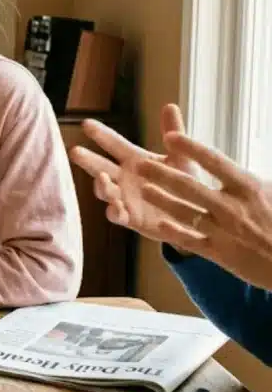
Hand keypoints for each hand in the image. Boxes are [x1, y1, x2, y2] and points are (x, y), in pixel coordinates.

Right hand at [69, 104, 197, 236]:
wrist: (198, 216)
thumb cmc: (187, 183)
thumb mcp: (182, 157)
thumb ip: (174, 133)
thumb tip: (170, 105)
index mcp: (135, 160)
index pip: (113, 144)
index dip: (100, 134)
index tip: (86, 123)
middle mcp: (124, 178)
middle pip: (99, 166)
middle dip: (87, 160)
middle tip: (74, 151)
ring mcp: (124, 198)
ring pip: (104, 191)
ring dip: (101, 185)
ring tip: (102, 178)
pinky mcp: (131, 218)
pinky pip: (117, 215)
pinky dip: (114, 211)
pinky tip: (115, 208)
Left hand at [133, 133, 271, 290]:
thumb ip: (252, 178)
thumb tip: (235, 164)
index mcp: (250, 188)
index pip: (215, 162)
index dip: (190, 148)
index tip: (170, 137)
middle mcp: (232, 208)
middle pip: (190, 187)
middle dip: (162, 174)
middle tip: (140, 164)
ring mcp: (224, 232)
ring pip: (185, 213)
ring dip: (162, 200)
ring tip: (144, 190)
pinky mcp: (222, 254)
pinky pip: (192, 242)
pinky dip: (174, 234)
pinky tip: (158, 226)